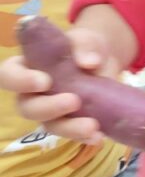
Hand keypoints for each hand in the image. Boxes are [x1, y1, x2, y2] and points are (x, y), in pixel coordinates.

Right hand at [0, 28, 117, 143]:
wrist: (104, 61)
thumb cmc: (83, 47)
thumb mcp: (85, 40)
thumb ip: (85, 46)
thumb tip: (89, 62)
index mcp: (26, 66)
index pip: (9, 75)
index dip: (20, 81)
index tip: (44, 82)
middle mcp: (32, 93)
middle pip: (27, 108)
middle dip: (48, 108)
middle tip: (74, 101)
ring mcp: (50, 111)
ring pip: (50, 125)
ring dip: (69, 128)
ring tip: (92, 126)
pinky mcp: (69, 123)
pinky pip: (71, 135)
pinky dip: (84, 137)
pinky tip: (98, 135)